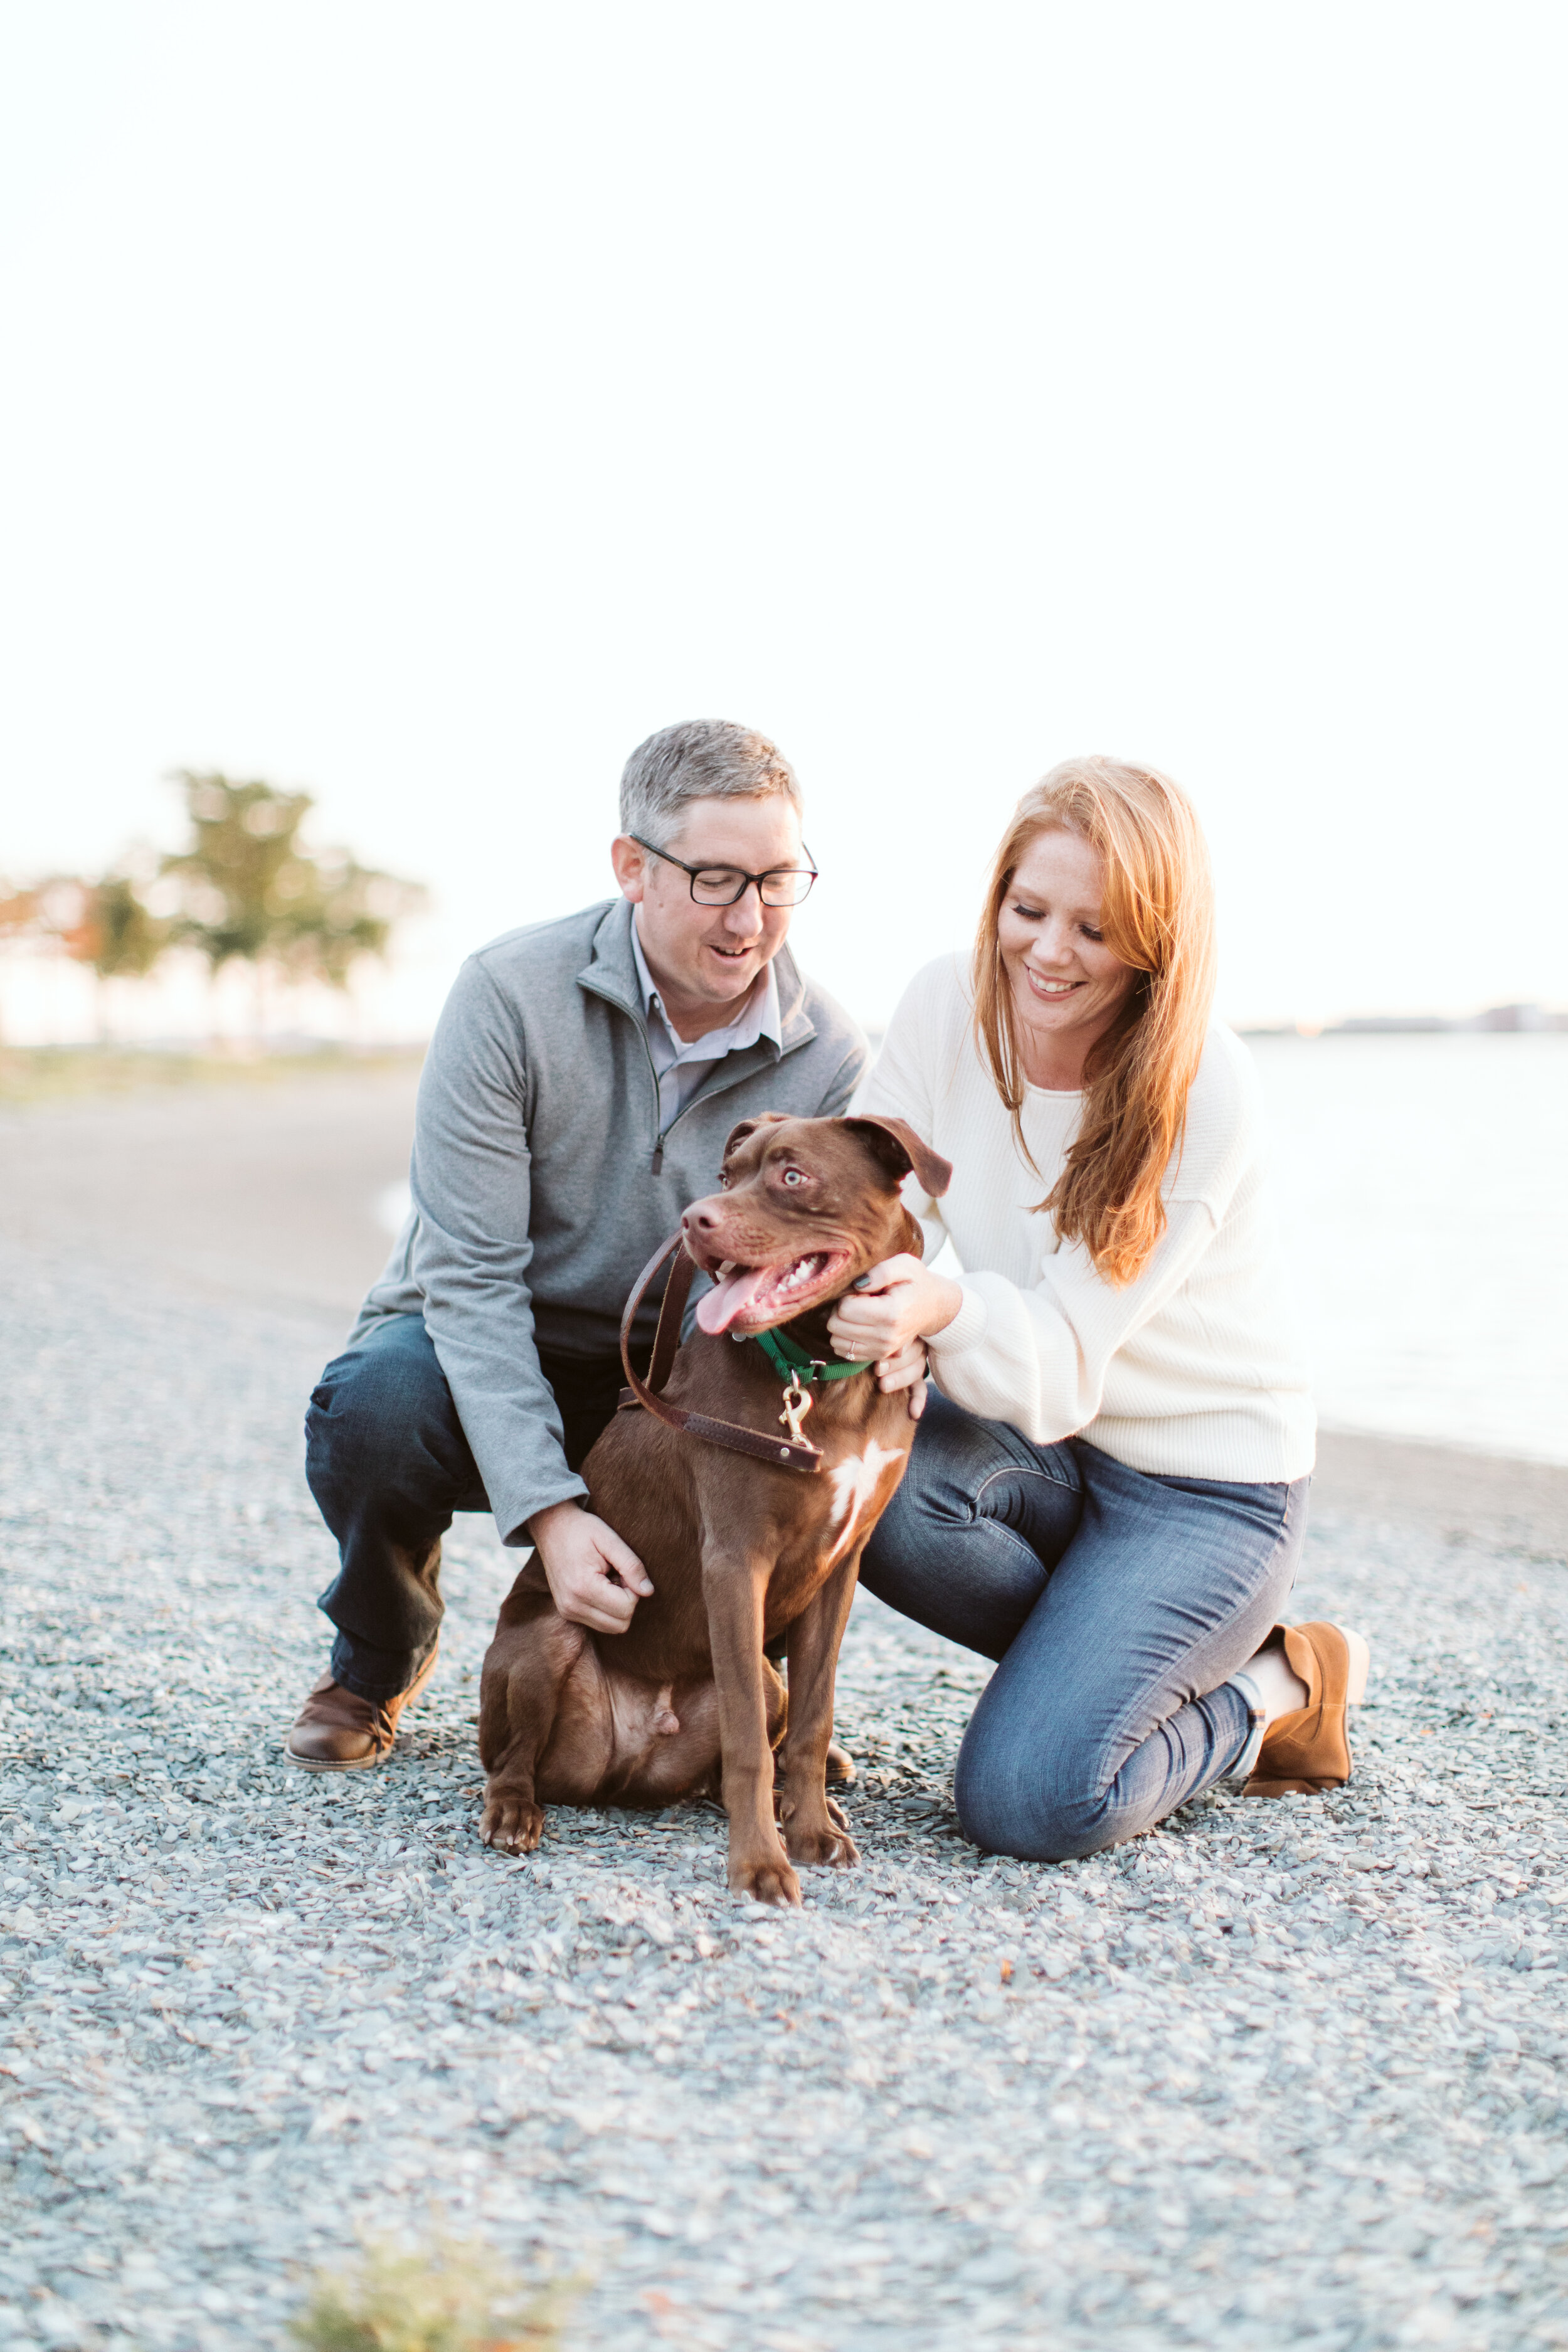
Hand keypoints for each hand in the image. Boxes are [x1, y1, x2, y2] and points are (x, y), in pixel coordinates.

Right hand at [528, 1501, 652, 1635]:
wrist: (551, 1527)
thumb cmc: (581, 1529)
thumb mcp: (609, 1539)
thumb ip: (631, 1565)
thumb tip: (648, 1591)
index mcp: (583, 1587)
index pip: (626, 1608)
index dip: (633, 1589)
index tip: (623, 1570)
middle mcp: (572, 1605)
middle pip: (620, 1625)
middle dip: (627, 1601)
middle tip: (618, 1576)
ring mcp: (567, 1611)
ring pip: (610, 1628)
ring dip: (617, 1607)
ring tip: (608, 1580)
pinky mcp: (567, 1612)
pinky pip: (598, 1623)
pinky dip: (606, 1609)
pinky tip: (599, 1587)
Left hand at [827, 1254, 962, 1367]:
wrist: (933, 1307)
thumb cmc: (915, 1283)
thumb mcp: (904, 1265)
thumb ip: (881, 1270)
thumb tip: (857, 1285)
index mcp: (891, 1313)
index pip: (845, 1309)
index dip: (847, 1295)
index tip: (862, 1291)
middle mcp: (886, 1337)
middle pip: (837, 1325)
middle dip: (840, 1310)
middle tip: (859, 1301)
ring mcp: (882, 1350)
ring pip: (837, 1340)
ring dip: (841, 1325)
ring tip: (859, 1313)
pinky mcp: (878, 1356)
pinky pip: (844, 1351)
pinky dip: (845, 1338)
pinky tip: (859, 1325)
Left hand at [872, 1336, 929, 1422]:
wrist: (863, 1346)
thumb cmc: (867, 1333)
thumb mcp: (874, 1331)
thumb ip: (877, 1334)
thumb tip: (885, 1344)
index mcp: (904, 1330)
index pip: (909, 1336)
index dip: (900, 1345)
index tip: (886, 1353)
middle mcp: (913, 1345)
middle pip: (913, 1354)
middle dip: (895, 1363)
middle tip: (878, 1369)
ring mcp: (916, 1362)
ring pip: (917, 1370)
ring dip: (900, 1379)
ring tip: (883, 1385)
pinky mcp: (915, 1379)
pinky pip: (920, 1390)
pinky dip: (918, 1401)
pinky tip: (914, 1413)